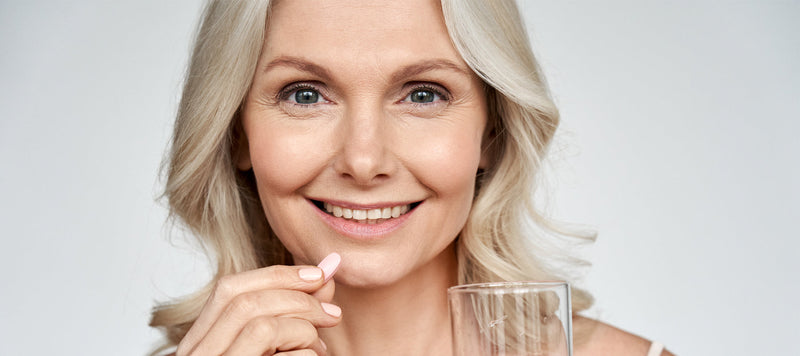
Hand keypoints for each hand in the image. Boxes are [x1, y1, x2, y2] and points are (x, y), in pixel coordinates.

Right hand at [175, 253, 341, 355]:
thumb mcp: (283, 345)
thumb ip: (297, 311)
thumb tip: (327, 270)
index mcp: (201, 342)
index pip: (227, 288)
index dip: (277, 274)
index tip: (320, 276)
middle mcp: (196, 354)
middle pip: (241, 298)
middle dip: (295, 296)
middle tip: (333, 312)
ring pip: (260, 323)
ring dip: (303, 327)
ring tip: (322, 347)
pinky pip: (273, 351)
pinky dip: (305, 351)